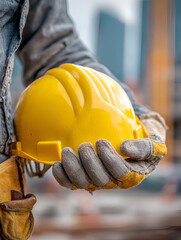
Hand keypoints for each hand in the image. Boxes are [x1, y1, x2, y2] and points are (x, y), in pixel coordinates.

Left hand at [52, 112, 166, 190]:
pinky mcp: (84, 179)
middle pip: (99, 180)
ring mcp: (97, 181)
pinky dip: (61, 176)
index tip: (101, 141)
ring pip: (82, 183)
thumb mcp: (153, 143)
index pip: (120, 172)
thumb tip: (125, 149)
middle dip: (89, 162)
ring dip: (72, 167)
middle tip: (84, 145)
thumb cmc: (143, 143)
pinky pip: (70, 184)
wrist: (132, 144)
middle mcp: (114, 182)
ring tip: (67, 151)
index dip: (109, 159)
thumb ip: (145, 146)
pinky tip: (57, 164)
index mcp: (132, 175)